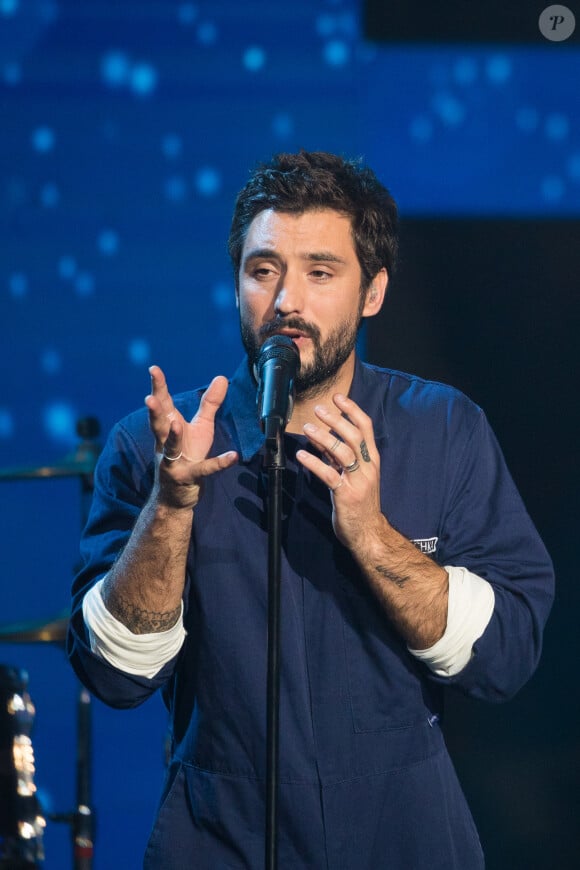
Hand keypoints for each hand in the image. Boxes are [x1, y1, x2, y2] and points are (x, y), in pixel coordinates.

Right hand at [145, 365, 237, 508]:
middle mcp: (166, 443)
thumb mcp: (201, 427)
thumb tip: (221, 377)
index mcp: (168, 427)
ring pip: (170, 448)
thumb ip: (210, 403)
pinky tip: (233, 457)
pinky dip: (218, 463)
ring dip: (173, 436)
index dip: (158, 387)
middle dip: (154, 411)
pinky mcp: (187, 477)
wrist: (177, 494)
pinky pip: (204, 469)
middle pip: (158, 425)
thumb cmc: (188, 455)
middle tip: (149, 397)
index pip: (162, 404)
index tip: (154, 369)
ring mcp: (173, 461)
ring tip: (176, 423)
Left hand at [296, 393, 384, 553]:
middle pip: (354, 436)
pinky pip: (329, 475)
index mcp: (372, 459)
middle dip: (335, 420)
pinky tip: (301, 455)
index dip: (352, 410)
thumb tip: (319, 434)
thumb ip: (337, 455)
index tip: (337, 397)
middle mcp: (368, 467)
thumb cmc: (360, 501)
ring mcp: (358, 481)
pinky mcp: (346, 495)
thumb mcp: (351, 474)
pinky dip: (314, 463)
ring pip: (342, 452)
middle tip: (318, 409)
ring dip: (323, 438)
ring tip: (306, 428)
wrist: (368, 532)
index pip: (365, 427)